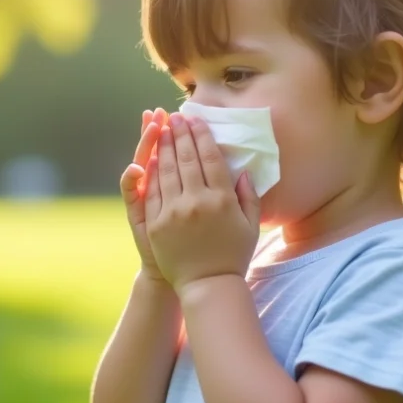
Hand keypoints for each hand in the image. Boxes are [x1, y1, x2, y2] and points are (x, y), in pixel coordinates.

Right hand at [120, 108, 167, 280]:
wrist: (170, 275)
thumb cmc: (181, 244)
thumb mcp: (176, 211)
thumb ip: (181, 182)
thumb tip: (177, 153)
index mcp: (169, 186)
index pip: (168, 152)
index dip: (164, 132)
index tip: (165, 112)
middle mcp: (153, 190)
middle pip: (153, 153)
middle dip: (154, 131)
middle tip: (155, 111)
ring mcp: (145, 202)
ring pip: (144, 167)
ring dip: (146, 146)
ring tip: (149, 125)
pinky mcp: (138, 216)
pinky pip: (133, 194)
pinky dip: (132, 180)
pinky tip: (136, 168)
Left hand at [145, 113, 260, 293]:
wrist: (207, 286)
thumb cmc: (233, 256)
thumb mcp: (251, 226)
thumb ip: (249, 196)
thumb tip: (243, 170)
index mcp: (222, 200)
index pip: (210, 158)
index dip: (201, 136)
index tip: (196, 120)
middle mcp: (197, 202)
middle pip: (187, 159)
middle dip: (181, 134)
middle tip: (176, 116)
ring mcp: (174, 212)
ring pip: (167, 170)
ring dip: (165, 146)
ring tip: (163, 128)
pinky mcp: (157, 223)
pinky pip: (153, 191)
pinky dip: (151, 171)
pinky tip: (151, 156)